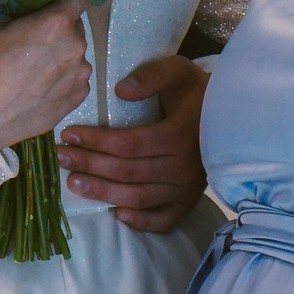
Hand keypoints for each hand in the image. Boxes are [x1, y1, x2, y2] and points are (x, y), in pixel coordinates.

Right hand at [0, 0, 90, 145]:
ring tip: (39, 72)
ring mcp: (81, 73)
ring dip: (63, 58)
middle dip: (61, 31)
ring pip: (76, 57)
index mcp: (58, 21)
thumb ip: (11, 12)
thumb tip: (12, 9)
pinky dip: (64, 81)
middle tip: (38, 43)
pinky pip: (76, 80)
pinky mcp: (79, 97)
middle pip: (75, 29)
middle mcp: (77, 44)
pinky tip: (43, 89)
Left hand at [56, 54, 207, 233]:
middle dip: (89, 164)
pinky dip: (139, 222)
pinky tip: (116, 214)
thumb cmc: (197, 92)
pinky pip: (162, 220)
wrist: (233, 117)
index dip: (95, 141)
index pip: (128, 143)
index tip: (68, 134)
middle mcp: (183, 167)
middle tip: (61, 157)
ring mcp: (186, 189)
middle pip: (126, 172)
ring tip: (74, 183)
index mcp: (180, 135)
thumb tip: (119, 92)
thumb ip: (151, 76)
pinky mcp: (188, 202)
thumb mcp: (177, 71)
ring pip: (137, 197)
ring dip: (102, 193)